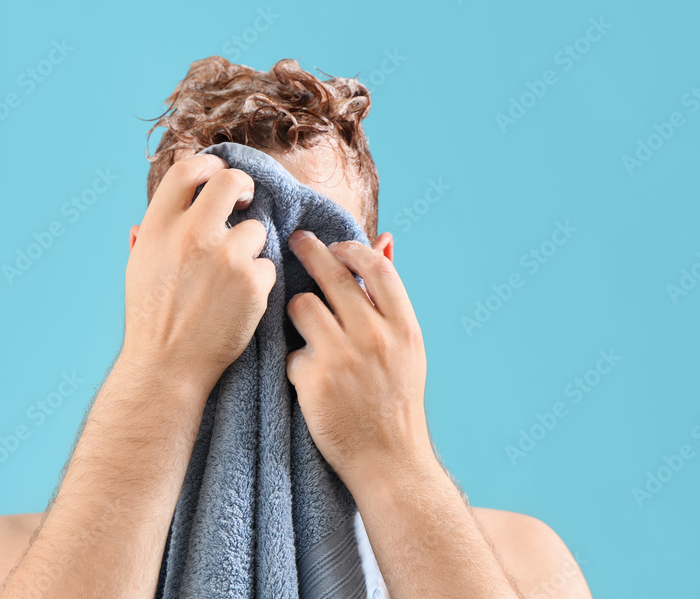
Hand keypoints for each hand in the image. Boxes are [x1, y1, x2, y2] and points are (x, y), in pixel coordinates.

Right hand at [121, 154, 275, 398]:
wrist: (167, 367)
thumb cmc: (151, 321)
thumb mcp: (137, 271)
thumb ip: (146, 241)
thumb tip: (142, 225)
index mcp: (159, 228)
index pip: (186, 171)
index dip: (207, 164)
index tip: (217, 171)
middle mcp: (191, 234)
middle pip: (230, 181)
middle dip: (243, 186)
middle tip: (245, 200)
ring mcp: (225, 256)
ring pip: (255, 230)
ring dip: (249, 249)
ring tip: (231, 278)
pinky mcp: (252, 282)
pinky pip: (267, 267)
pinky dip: (258, 282)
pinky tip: (240, 302)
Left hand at [285, 230, 434, 489]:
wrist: (388, 461)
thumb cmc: (396, 402)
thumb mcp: (407, 348)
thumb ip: (390, 298)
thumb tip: (385, 239)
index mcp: (404, 328)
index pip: (376, 267)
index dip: (352, 248)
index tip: (336, 245)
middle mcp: (375, 337)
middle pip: (333, 276)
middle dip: (310, 250)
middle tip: (296, 239)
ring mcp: (343, 357)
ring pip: (303, 305)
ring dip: (298, 309)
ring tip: (305, 325)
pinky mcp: (313, 378)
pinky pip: (292, 352)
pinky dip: (297, 363)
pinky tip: (311, 382)